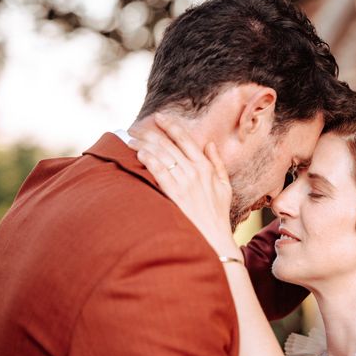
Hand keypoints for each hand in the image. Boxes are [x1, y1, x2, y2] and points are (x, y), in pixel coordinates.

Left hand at [128, 114, 240, 258]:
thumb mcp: (225, 186)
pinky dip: (150, 160)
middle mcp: (195, 171)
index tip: (160, 117)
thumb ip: (217, 163)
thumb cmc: (218, 214)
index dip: (171, 126)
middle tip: (136, 128)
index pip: (186, 140)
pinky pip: (160, 172)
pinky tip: (140, 154)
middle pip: (169, 145)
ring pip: (162, 156)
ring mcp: (185, 182)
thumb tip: (210, 144)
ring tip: (131, 140)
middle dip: (151, 134)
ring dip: (144, 145)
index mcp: (206, 167)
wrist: (213, 237)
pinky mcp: (175, 194)